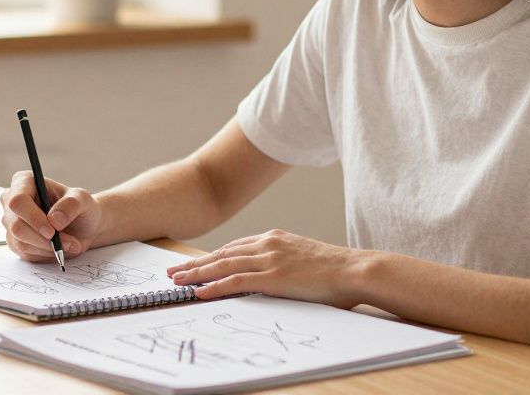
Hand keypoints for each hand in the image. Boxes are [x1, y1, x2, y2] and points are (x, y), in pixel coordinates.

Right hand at [0, 171, 102, 262]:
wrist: (83, 227)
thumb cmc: (80, 208)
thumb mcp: (83, 200)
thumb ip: (71, 205)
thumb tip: (54, 219)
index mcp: (25, 182)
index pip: (17, 201)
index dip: (33, 217)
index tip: (52, 230)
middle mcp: (12, 200)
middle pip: (16, 225)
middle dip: (44, 238)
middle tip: (68, 242)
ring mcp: (11, 222)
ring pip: (20, 242)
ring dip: (48, 247)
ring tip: (70, 244)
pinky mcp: (15, 241)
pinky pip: (25, 253)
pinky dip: (45, 254)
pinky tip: (58, 247)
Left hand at [164, 229, 371, 307]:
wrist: (355, 269)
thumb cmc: (337, 270)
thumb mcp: (305, 259)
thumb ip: (286, 263)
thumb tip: (276, 279)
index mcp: (275, 238)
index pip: (235, 247)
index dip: (213, 256)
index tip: (196, 263)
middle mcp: (268, 243)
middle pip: (222, 253)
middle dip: (196, 263)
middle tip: (174, 271)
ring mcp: (269, 258)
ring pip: (223, 264)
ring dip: (197, 274)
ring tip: (177, 281)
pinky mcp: (273, 276)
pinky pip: (235, 280)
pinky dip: (214, 285)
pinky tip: (199, 291)